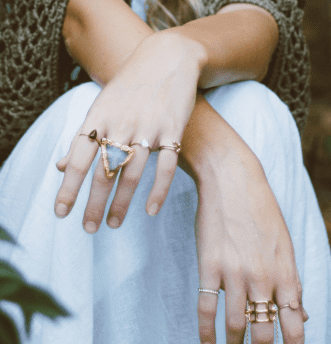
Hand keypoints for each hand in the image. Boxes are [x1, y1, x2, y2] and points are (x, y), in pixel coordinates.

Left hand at [54, 31, 205, 232]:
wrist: (165, 57)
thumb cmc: (127, 86)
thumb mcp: (99, 107)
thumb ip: (81, 138)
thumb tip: (59, 166)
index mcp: (98, 118)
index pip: (77, 159)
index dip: (68, 188)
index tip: (60, 213)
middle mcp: (120, 124)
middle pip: (102, 172)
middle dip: (92, 204)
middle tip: (87, 229)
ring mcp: (147, 127)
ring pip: (131, 174)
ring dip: (121, 203)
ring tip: (113, 224)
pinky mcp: (172, 129)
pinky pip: (165, 166)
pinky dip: (158, 191)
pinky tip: (150, 211)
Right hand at [194, 143, 308, 343]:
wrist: (231, 179)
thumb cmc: (259, 208)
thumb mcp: (284, 243)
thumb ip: (291, 280)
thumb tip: (302, 314)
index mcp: (286, 272)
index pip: (294, 323)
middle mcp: (263, 277)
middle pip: (265, 331)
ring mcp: (235, 272)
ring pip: (236, 324)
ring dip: (234, 343)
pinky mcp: (209, 264)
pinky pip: (207, 307)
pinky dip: (206, 330)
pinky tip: (206, 341)